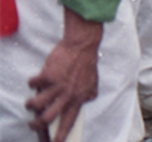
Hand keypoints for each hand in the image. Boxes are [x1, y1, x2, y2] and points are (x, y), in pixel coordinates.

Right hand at [26, 8, 102, 141]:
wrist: (82, 46)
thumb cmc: (87, 63)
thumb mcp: (93, 82)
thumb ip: (89, 94)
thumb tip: (87, 100)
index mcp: (78, 98)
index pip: (69, 121)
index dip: (61, 135)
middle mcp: (67, 95)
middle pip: (47, 119)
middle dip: (36, 125)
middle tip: (32, 124)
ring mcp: (56, 86)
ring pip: (36, 105)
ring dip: (30, 105)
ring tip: (31, 102)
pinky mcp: (47, 76)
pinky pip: (32, 84)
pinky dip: (32, 82)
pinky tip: (37, 78)